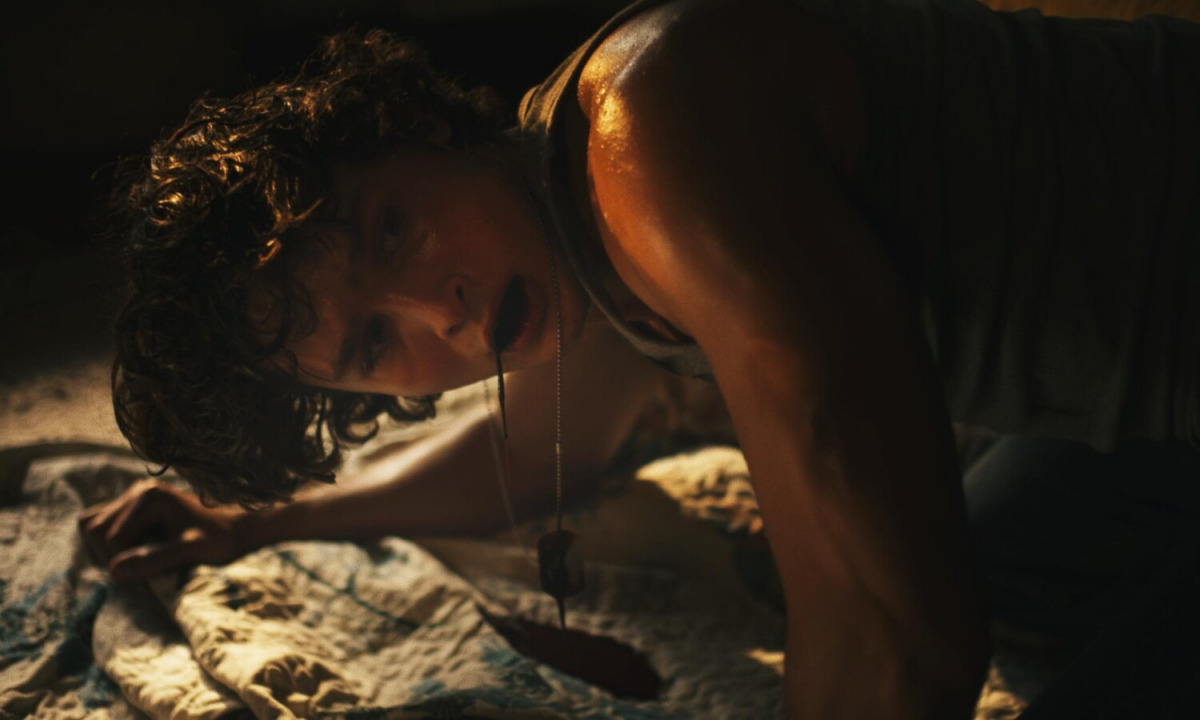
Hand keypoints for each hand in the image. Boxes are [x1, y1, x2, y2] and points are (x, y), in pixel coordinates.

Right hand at [77, 478, 247, 582]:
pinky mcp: (132, 508)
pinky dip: (107, 545)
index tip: (142, 584)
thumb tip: (113, 572)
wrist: (236, 528)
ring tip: (133, 566)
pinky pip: (101, 525)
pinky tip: (132, 556)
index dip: (121, 564)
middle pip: (93, 529)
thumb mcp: (192, 551)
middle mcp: (136, 491)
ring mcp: (132, 497)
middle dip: (108, 557)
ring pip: (91, 525)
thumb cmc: (220, 539)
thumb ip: (155, 560)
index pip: (110, 538)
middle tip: (134, 576)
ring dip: (104, 551)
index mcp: (149, 497)